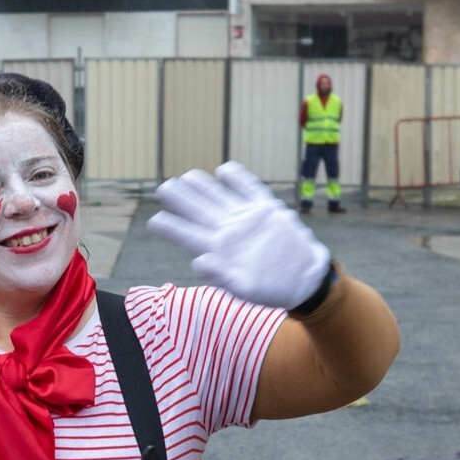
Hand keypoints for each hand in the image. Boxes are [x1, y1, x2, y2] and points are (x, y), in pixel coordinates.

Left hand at [146, 161, 329, 309]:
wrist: (305, 280)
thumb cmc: (272, 289)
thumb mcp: (245, 289)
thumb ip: (221, 276)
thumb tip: (199, 263)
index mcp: (219, 251)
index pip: (188, 237)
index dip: (171, 228)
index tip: (154, 221)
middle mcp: (229, 231)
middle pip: (200, 212)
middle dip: (181, 199)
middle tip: (163, 188)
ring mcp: (246, 219)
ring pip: (219, 197)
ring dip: (202, 187)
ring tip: (186, 176)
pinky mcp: (266, 210)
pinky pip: (249, 190)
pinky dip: (237, 179)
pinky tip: (224, 170)